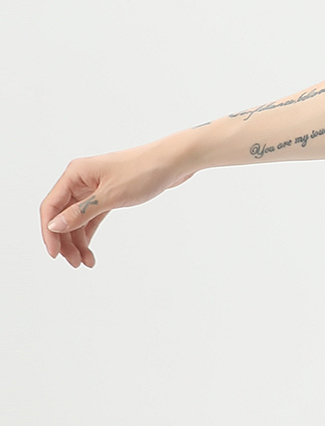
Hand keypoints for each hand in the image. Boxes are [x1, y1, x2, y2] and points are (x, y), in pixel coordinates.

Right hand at [40, 136, 199, 267]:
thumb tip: (55, 226)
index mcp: (75, 174)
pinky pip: (92, 217)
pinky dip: (90, 233)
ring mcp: (95, 188)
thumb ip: (82, 212)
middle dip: (66, 240)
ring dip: (78, 241)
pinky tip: (89, 251)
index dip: (49, 232)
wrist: (174, 162)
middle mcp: (81, 180)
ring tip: (85, 262)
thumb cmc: (143, 172)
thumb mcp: (110, 196)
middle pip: (63, 215)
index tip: (54, 254)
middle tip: (74, 263)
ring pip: (78, 219)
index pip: (51, 206)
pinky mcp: (109, 195)